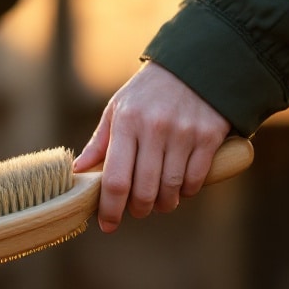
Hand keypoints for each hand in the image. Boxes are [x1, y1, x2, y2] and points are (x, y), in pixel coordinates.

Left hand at [74, 61, 230, 232]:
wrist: (195, 63)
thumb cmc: (148, 92)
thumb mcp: (118, 108)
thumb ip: (100, 142)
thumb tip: (79, 172)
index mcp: (127, 122)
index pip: (115, 179)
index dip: (110, 208)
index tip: (108, 224)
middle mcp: (155, 128)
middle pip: (144, 190)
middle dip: (139, 210)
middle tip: (137, 211)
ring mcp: (184, 133)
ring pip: (172, 189)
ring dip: (165, 204)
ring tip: (160, 202)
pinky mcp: (209, 136)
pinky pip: (196, 178)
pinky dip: (188, 191)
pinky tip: (181, 188)